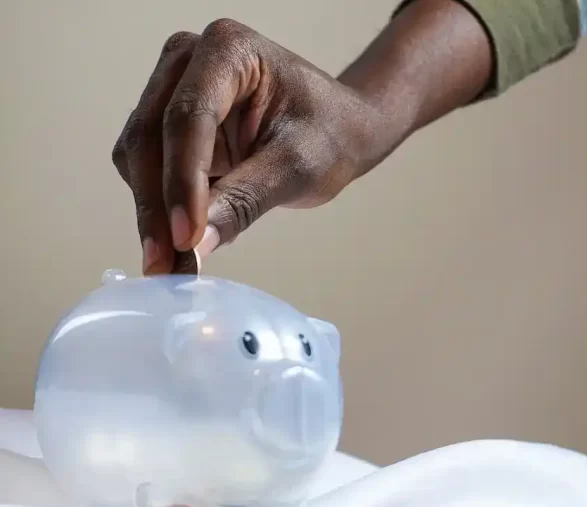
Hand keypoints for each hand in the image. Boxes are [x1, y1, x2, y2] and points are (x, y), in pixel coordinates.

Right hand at [112, 19, 381, 274]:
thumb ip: (244, 201)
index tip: (185, 239)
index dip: (181, 183)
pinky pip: (146, 171)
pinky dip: (158, 208)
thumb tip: (193, 246)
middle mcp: (188, 64)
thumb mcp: (296, 167)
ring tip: (172, 262)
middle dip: (156, 206)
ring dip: (151, 212)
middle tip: (164, 264)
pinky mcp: (169, 129)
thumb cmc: (328, 136)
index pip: (188, 118)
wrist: (337, 132)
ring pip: (138, 157)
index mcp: (227, 51)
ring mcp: (173, 94)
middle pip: (149, 137)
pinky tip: (180, 237)